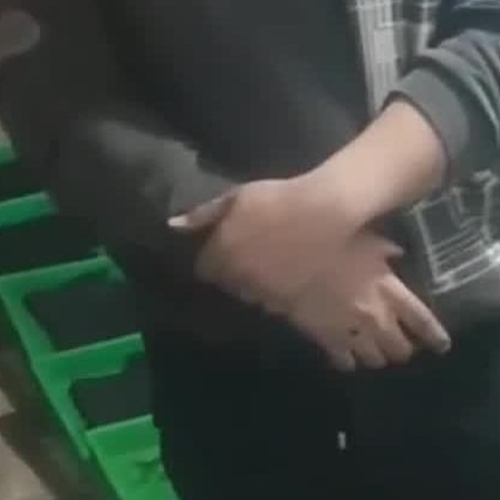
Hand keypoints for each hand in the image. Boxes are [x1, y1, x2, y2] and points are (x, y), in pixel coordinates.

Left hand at [169, 173, 363, 312]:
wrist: (326, 213)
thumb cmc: (280, 198)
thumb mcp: (239, 196)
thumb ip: (205, 213)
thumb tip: (173, 225)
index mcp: (222, 251)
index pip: (205, 269)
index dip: (214, 259)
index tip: (224, 250)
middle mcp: (239, 276)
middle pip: (227, 284)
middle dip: (233, 273)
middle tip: (250, 255)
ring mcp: (265, 290)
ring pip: (250, 295)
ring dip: (255, 284)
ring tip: (271, 266)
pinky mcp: (290, 299)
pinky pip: (274, 303)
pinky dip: (276, 292)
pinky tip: (288, 275)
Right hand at [287, 232, 450, 371]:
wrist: (287, 259)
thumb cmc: (328, 240)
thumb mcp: (365, 238)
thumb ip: (385, 250)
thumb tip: (398, 253)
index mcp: (390, 291)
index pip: (422, 321)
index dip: (435, 336)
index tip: (443, 346)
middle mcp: (377, 317)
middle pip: (401, 348)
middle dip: (404, 349)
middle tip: (402, 346)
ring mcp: (352, 332)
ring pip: (376, 360)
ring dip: (379, 356)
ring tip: (377, 352)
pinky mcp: (327, 341)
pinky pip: (345, 362)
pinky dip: (349, 362)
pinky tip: (349, 359)